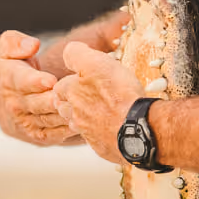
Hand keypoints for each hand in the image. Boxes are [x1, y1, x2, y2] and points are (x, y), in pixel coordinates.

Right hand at [0, 31, 81, 145]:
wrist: (14, 97)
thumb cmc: (19, 66)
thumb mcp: (10, 47)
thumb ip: (16, 42)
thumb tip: (32, 45)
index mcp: (7, 78)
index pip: (19, 80)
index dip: (35, 81)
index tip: (51, 80)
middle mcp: (11, 103)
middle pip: (35, 103)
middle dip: (53, 100)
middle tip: (73, 96)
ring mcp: (22, 122)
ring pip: (45, 120)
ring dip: (62, 115)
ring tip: (82, 109)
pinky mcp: (34, 136)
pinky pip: (51, 134)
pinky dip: (65, 130)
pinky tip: (81, 123)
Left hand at [54, 41, 144, 165]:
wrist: (139, 128)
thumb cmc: (119, 95)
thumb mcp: (96, 63)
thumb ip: (76, 54)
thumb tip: (69, 51)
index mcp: (70, 93)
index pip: (59, 86)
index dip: (71, 81)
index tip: (81, 80)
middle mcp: (75, 115)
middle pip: (65, 108)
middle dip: (74, 102)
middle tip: (90, 96)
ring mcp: (88, 133)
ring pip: (79, 124)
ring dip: (87, 118)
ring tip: (102, 111)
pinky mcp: (103, 147)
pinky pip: (98, 138)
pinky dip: (103, 132)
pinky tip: (114, 126)